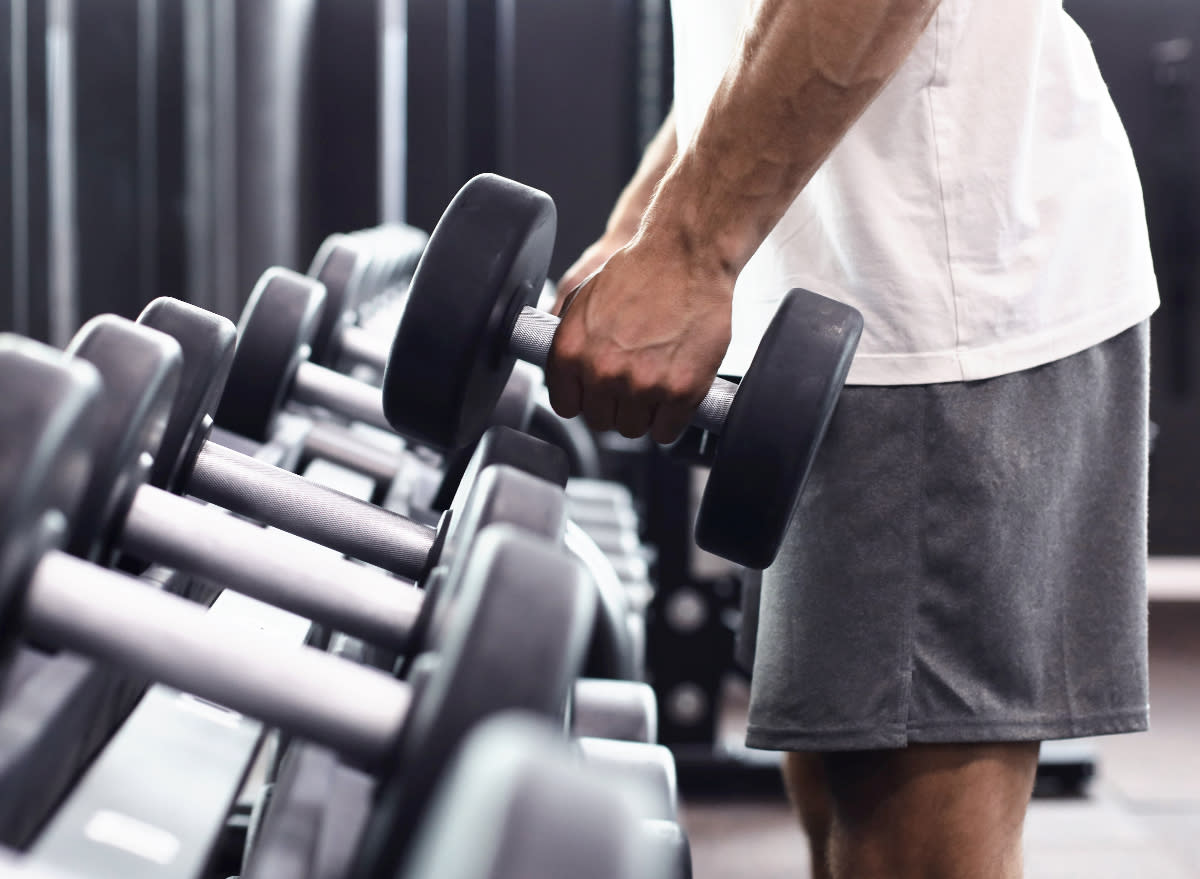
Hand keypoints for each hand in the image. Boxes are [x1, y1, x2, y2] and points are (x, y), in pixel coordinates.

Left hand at [546, 234, 732, 443]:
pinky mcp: (680, 392)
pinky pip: (666, 430)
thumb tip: (566, 374)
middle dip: (616, 405)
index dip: (586, 399)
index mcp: (571, 353)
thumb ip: (570, 342)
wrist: (686, 255)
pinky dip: (671, 419)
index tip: (600, 392)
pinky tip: (674, 396)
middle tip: (635, 382)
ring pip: (633, 428)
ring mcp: (642, 385)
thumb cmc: (639, 272)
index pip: (568, 406)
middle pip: (601, 421)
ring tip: (656, 384)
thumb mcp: (582, 300)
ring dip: (644, 413)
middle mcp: (602, 372)